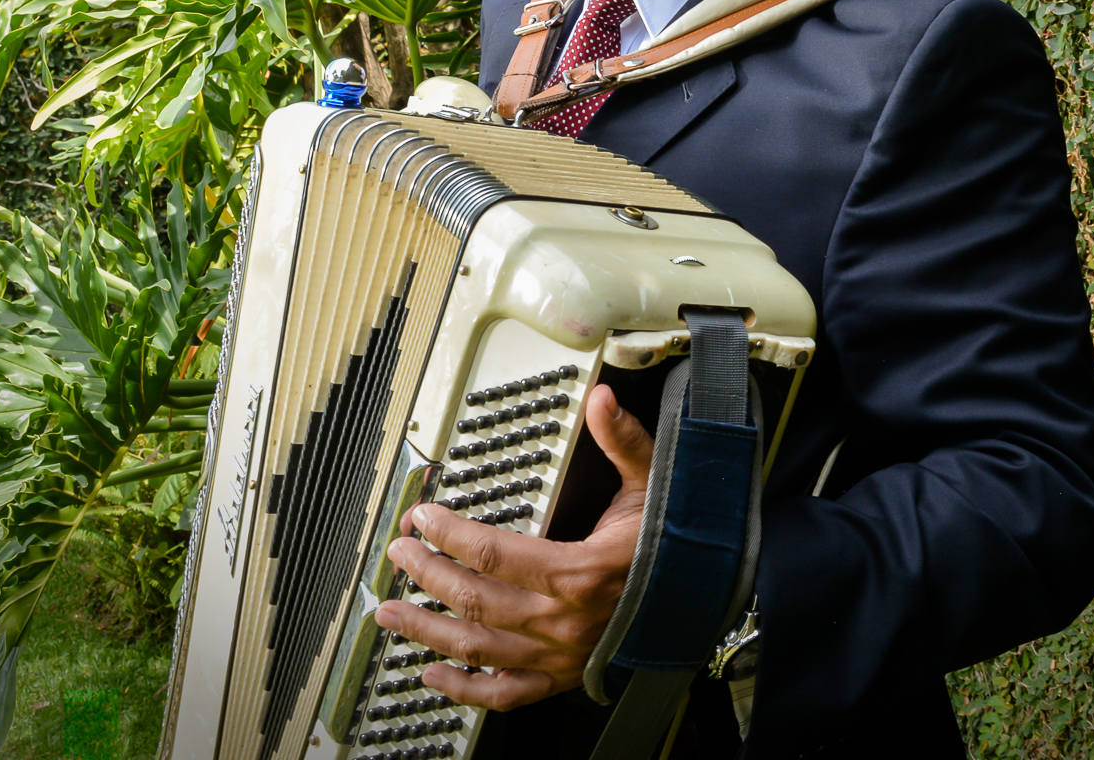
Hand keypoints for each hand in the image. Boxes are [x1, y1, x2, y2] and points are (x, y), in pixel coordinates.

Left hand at [375, 383, 653, 709]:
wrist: (705, 600)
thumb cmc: (675, 546)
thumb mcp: (653, 486)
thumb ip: (624, 442)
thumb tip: (604, 400)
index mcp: (579, 572)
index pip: (493, 553)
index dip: (449, 535)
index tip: (424, 518)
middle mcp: (562, 620)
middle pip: (474, 600)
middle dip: (426, 575)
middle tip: (399, 555)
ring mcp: (559, 654)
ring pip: (478, 648)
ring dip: (426, 631)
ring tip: (388, 614)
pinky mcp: (562, 677)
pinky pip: (504, 694)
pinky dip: (464, 690)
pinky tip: (433, 675)